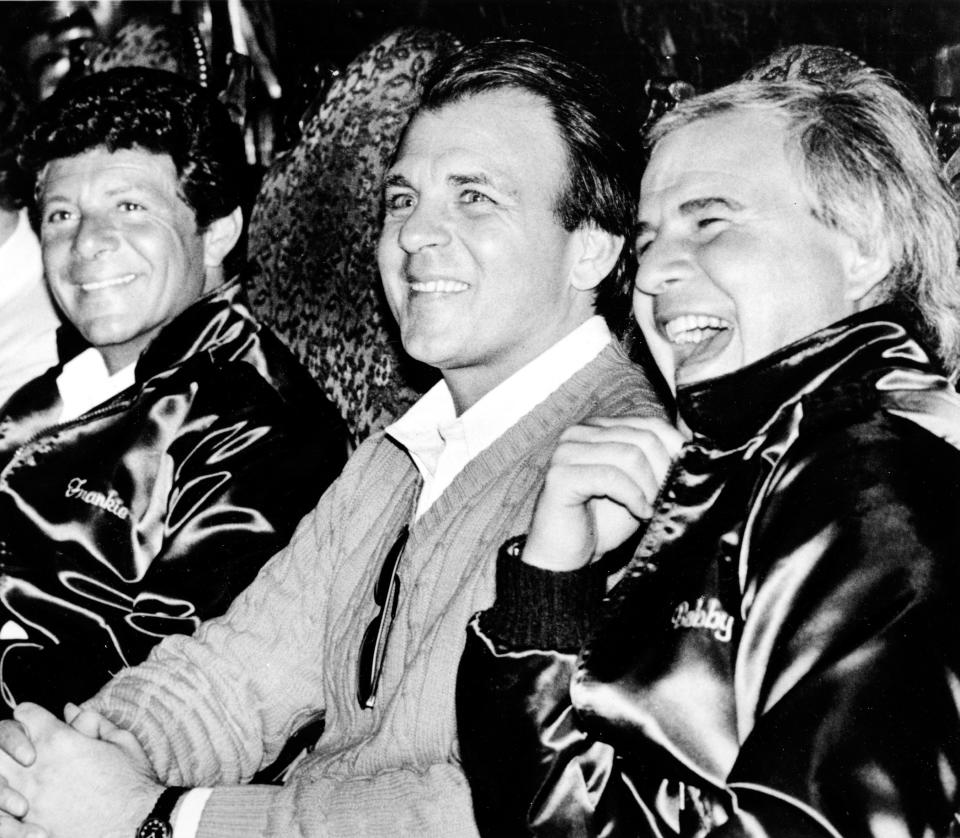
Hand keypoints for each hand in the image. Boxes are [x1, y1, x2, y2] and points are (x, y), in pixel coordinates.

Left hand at [0, 703, 160, 837]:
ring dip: (5, 774)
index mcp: (60, 740)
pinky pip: (1, 815)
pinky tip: (25, 807)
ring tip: (24, 781)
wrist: (136, 825)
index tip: (40, 723)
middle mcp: (37, 766)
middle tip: (26, 751)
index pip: (25, 713)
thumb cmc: (133, 783)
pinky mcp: (27, 826)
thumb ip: (93, 721)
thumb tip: (70, 710)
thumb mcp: (122, 741)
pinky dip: (7, 808)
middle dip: (10, 742)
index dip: (32, 715)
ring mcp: (28, 798)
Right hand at [524, 416, 684, 571]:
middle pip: (643, 437)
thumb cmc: (603, 522)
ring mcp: (567, 451)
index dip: (675, 450)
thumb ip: (657, 463)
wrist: (568, 557)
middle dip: (664, 471)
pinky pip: (611, 476)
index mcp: (599, 428)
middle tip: (666, 498)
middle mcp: (580, 432)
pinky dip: (633, 496)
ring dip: (649, 487)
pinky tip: (639, 512)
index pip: (650, 423)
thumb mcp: (640, 486)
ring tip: (650, 508)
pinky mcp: (560, 476)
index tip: (685, 477)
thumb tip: (693, 448)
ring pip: (630, 455)